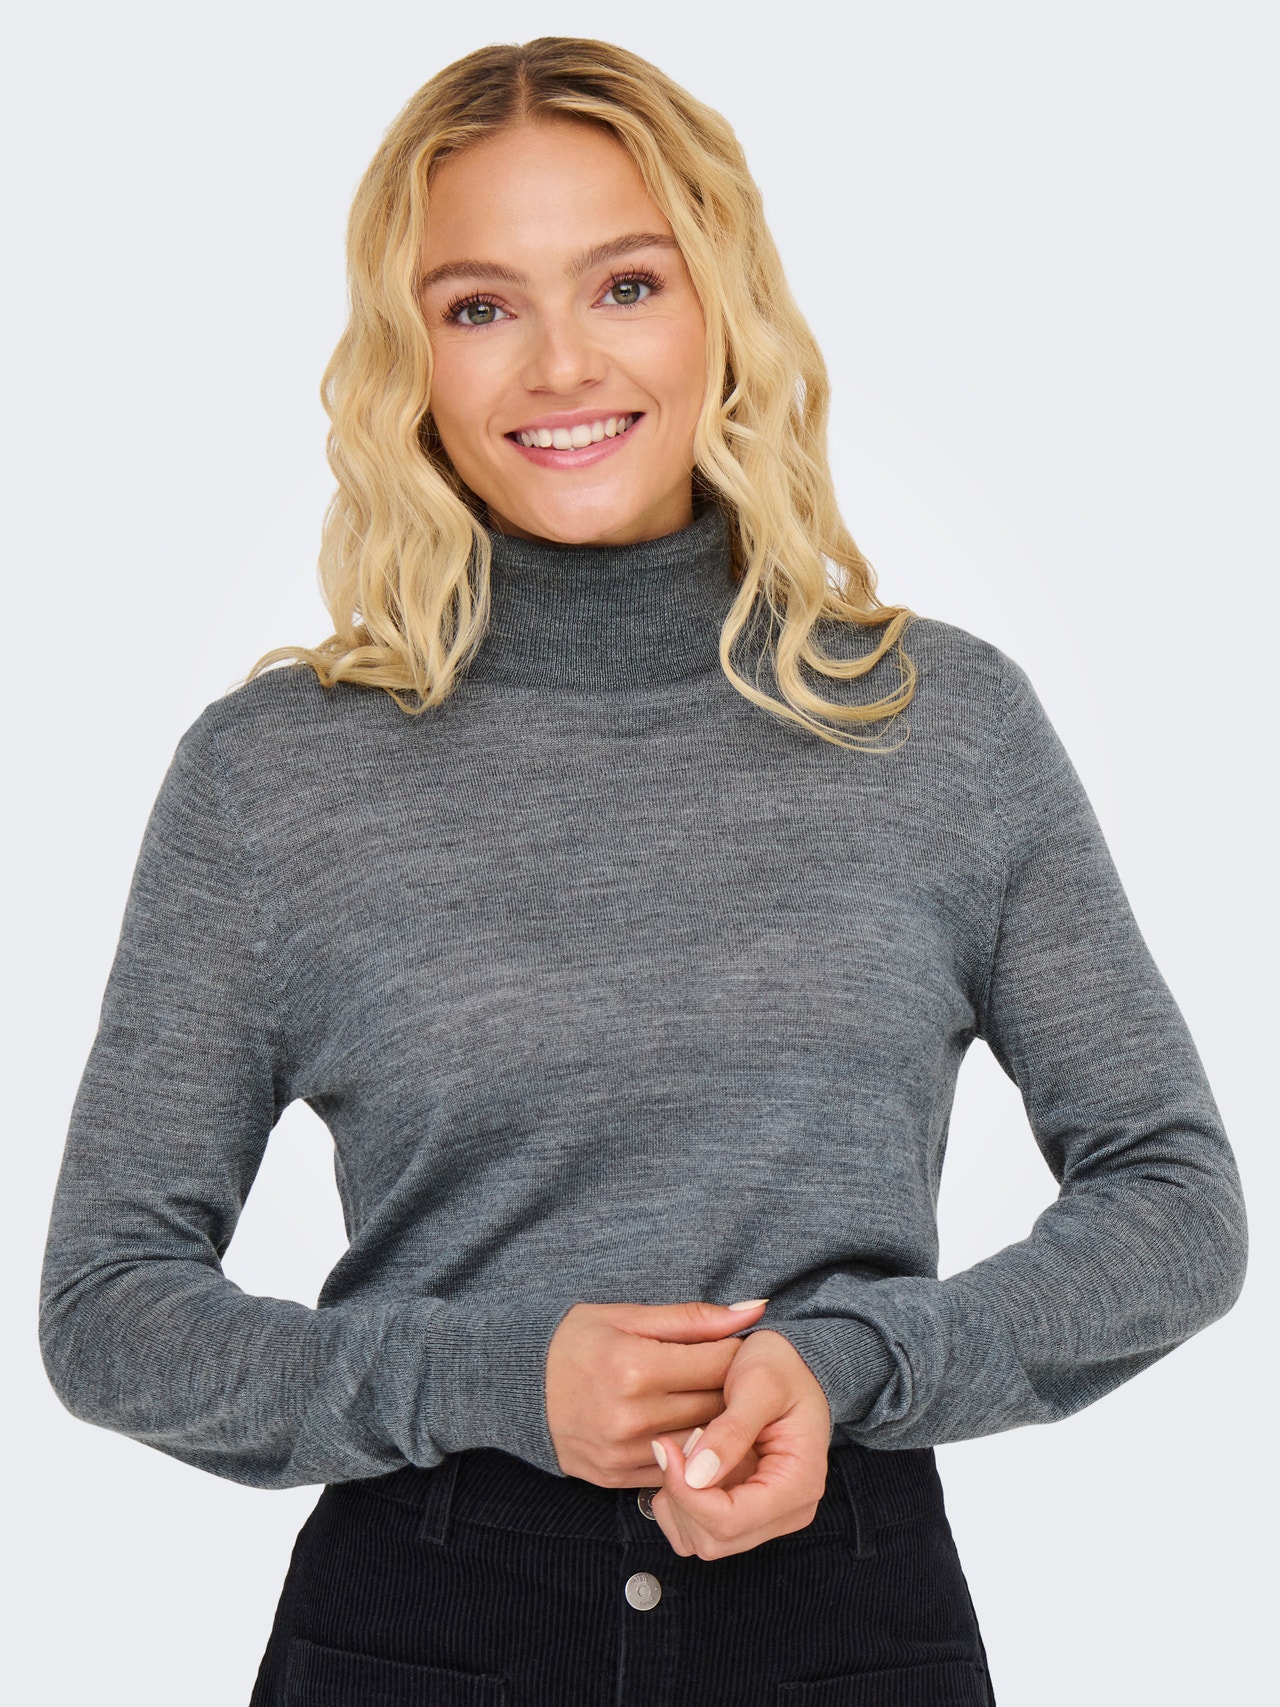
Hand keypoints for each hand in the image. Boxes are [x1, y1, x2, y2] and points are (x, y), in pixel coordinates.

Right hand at [545, 1299, 767, 1486]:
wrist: (515, 1386)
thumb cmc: (574, 1341)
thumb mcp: (626, 1316)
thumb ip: (692, 1318)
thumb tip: (755, 1310)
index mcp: (636, 1366)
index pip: (720, 1363)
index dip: (738, 1353)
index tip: (739, 1348)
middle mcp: (631, 1415)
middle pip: (717, 1405)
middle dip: (734, 1389)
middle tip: (735, 1376)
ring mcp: (623, 1452)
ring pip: (702, 1441)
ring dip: (718, 1423)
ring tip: (714, 1402)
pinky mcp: (616, 1477)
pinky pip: (675, 1469)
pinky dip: (691, 1452)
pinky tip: (691, 1431)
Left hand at [647, 1328, 831, 1558]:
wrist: (792, 1364)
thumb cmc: (780, 1366)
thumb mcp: (759, 1383)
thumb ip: (732, 1429)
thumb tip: (697, 1476)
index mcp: (799, 1484)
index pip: (731, 1520)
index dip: (687, 1493)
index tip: (666, 1447)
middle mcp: (787, 1512)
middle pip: (714, 1539)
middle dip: (681, 1496)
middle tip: (675, 1444)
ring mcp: (766, 1517)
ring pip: (701, 1541)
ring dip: (678, 1502)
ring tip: (684, 1451)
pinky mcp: (745, 1512)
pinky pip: (698, 1531)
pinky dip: (681, 1505)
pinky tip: (685, 1465)